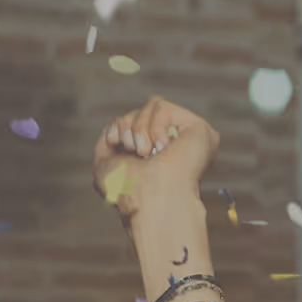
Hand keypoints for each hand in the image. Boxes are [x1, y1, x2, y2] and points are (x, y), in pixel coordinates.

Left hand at [93, 98, 221, 224]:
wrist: (145, 198)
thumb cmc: (126, 190)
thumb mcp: (104, 164)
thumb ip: (107, 141)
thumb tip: (114, 125)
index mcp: (154, 154)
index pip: (133, 120)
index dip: (119, 126)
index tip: (114, 143)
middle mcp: (173, 145)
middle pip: (141, 110)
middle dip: (128, 127)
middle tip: (136, 152)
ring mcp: (187, 137)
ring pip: (152, 104)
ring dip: (139, 128)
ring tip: (147, 152)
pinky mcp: (198, 128)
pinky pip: (163, 107)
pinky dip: (154, 126)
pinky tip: (163, 148)